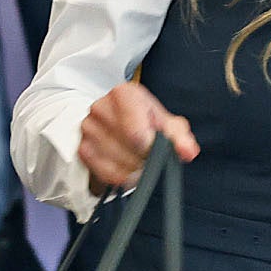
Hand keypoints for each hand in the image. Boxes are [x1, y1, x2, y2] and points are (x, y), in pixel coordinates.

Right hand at [78, 81, 199, 193]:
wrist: (116, 122)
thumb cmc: (145, 121)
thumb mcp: (166, 124)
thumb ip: (180, 137)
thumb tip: (188, 152)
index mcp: (123, 94)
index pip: (136, 132)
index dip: (150, 146)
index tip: (155, 149)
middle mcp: (100, 108)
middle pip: (129, 149)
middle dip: (145, 159)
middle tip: (150, 155)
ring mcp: (88, 129)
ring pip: (119, 164)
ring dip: (136, 169)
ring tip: (140, 160)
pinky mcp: (83, 150)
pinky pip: (107, 174)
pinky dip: (123, 177)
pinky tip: (128, 168)